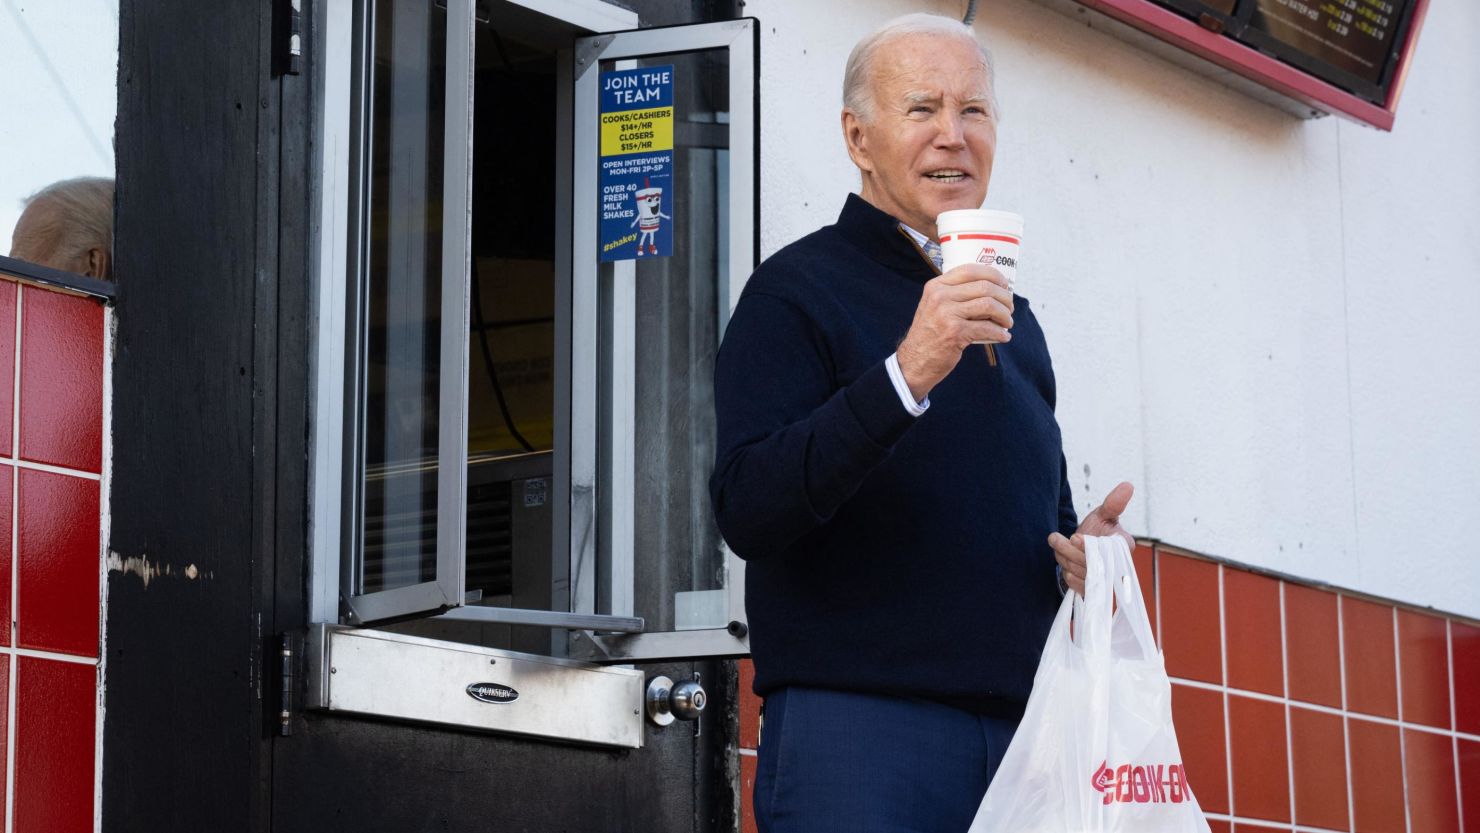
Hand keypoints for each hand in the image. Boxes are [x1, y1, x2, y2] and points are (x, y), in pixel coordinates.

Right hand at [895, 264, 1013, 400]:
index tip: (1004, 285)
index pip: (971, 270)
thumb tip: (990, 288)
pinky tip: (1003, 337)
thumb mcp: (934, 306)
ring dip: (1005, 315)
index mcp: (936, 286)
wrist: (914, 361)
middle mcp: (940, 296)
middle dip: (1004, 297)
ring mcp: (946, 314)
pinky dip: (1000, 333)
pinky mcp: (955, 333)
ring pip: (989, 305)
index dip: (994, 275)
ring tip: (1007, 323)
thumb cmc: (930, 334)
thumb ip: (954, 294)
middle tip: (1009, 308)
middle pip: (984, 287)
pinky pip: (987, 328)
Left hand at [1048, 481, 1135, 597]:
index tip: (1075, 537)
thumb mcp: (1104, 514)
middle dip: (1068, 550)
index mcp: (1123, 548)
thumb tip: (1128, 485)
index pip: (1105, 551)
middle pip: (1088, 563)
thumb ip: (1114, 503)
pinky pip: (1075, 584)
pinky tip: (1064, 562)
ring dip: (1063, 558)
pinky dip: (1066, 573)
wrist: (1085, 547)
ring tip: (1057, 545)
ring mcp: (1104, 581)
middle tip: (1053, 537)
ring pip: (1079, 572)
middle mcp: (1117, 567)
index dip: (1087, 546)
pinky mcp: (1092, 590)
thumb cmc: (1097, 529)